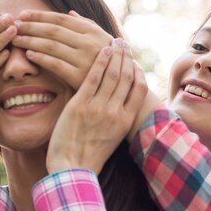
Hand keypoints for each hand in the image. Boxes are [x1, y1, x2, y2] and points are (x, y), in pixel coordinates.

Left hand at [12, 10, 112, 89]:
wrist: (122, 89)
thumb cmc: (108, 63)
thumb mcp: (101, 41)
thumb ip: (86, 26)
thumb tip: (70, 13)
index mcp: (93, 31)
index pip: (61, 19)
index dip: (40, 16)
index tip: (23, 15)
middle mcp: (89, 42)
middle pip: (52, 30)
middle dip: (30, 26)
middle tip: (14, 26)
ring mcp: (85, 59)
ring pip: (51, 45)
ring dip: (31, 41)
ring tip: (16, 39)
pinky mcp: (80, 76)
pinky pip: (55, 64)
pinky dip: (40, 58)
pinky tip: (29, 55)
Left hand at [47, 39, 147, 174]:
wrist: (72, 169)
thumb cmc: (89, 157)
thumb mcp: (111, 139)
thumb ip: (116, 121)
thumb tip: (118, 108)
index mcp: (125, 122)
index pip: (139, 90)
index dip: (138, 72)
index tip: (134, 62)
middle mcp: (115, 113)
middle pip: (126, 78)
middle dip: (127, 58)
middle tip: (125, 44)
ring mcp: (98, 108)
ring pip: (112, 74)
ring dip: (115, 55)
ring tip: (115, 42)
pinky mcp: (80, 105)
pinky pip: (93, 77)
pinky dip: (100, 62)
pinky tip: (101, 50)